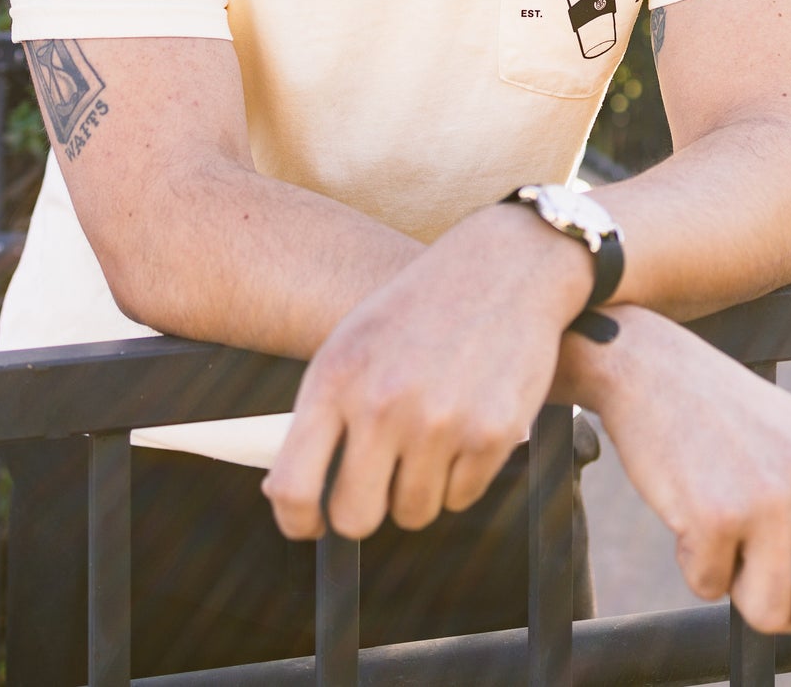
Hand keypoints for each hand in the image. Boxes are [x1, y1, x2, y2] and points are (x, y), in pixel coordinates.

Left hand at [262, 204, 590, 540]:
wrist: (504, 267)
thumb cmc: (421, 308)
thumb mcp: (352, 342)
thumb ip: (320, 414)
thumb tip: (287, 495)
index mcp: (336, 378)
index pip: (292, 486)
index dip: (297, 520)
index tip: (311, 523)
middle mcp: (382, 404)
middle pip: (355, 518)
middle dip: (367, 511)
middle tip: (382, 482)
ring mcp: (439, 422)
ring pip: (413, 513)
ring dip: (421, 489)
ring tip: (434, 431)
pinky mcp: (492, 434)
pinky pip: (463, 498)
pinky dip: (464, 475)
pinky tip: (468, 422)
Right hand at [571, 307, 790, 678]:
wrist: (649, 367)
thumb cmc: (719, 410)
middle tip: (761, 590)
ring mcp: (768, 500)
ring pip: (769, 611)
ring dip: (736, 588)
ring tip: (718, 534)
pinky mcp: (715, 516)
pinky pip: (709, 588)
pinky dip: (693, 564)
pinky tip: (684, 511)